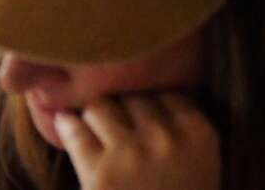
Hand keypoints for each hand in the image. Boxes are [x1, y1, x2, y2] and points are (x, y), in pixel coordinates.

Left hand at [56, 93, 219, 189]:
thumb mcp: (200, 170)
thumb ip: (182, 131)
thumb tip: (148, 91)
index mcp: (200, 135)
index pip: (166, 92)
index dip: (149, 103)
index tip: (137, 114)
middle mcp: (168, 138)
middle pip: (133, 96)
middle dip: (121, 108)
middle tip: (110, 120)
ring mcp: (132, 154)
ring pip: (101, 106)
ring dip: (93, 117)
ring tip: (88, 126)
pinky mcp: (99, 173)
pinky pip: (75, 130)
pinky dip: (66, 127)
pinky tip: (64, 126)